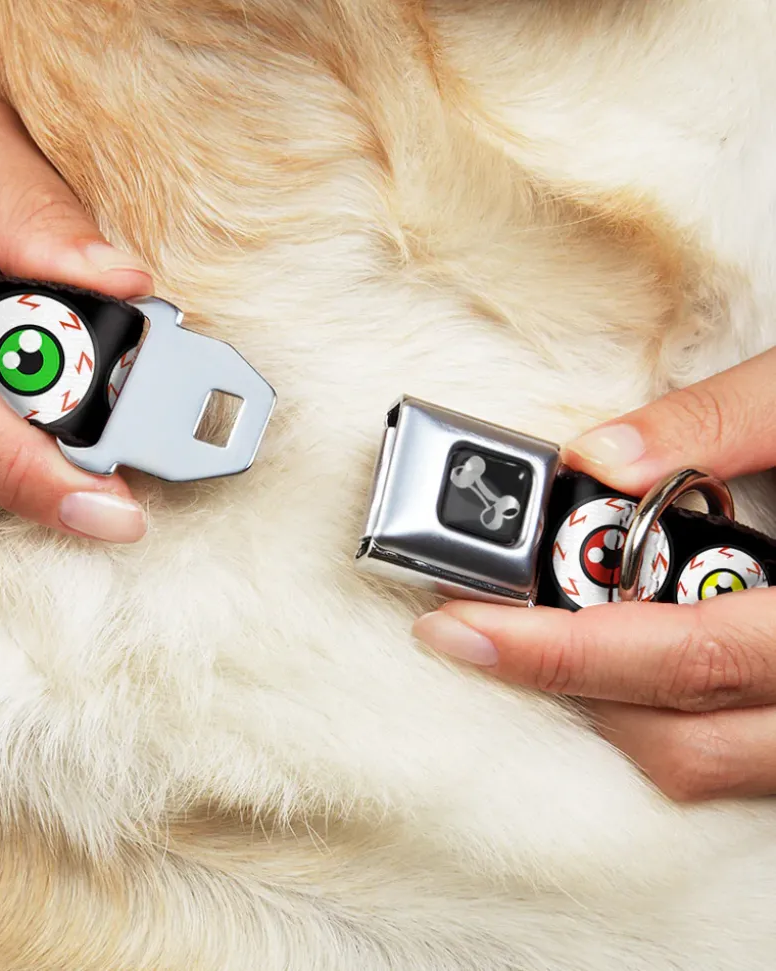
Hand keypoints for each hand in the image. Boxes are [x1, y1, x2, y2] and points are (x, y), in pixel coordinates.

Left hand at [413, 347, 775, 801]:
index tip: (459, 627)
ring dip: (615, 709)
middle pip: (686, 740)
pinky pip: (744, 759)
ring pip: (713, 766)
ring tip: (550, 636)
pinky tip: (632, 656)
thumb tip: (596, 456)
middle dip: (566, 686)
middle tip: (482, 628)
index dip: (560, 651)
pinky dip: (672, 717)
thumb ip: (719, 422)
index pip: (686, 655)